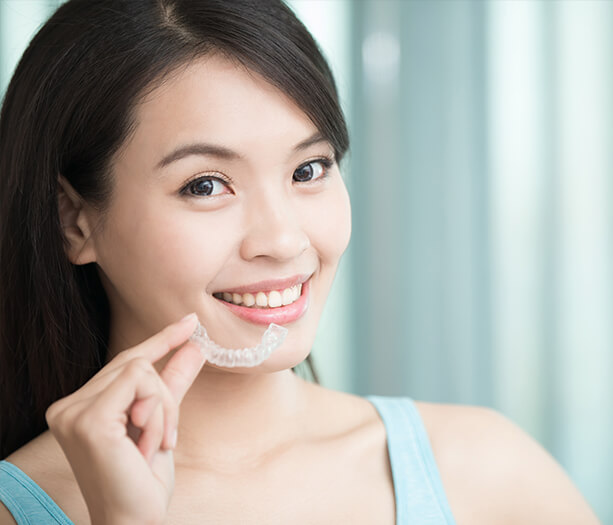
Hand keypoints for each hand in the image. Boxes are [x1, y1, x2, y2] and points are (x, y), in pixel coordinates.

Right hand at [45, 313, 203, 524]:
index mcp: (78, 406)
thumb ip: (173, 382)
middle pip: (136, 363)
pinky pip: (141, 384)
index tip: (189, 322)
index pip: (124, 362)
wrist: (135, 521)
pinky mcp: (89, 420)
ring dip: (163, 409)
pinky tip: (148, 446)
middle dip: (165, 397)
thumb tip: (195, 345)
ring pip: (141, 370)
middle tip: (168, 438)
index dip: (159, 340)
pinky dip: (158, 414)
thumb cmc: (143, 479)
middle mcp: (66, 406)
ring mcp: (72, 412)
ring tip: (154, 446)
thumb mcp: (162, 422)